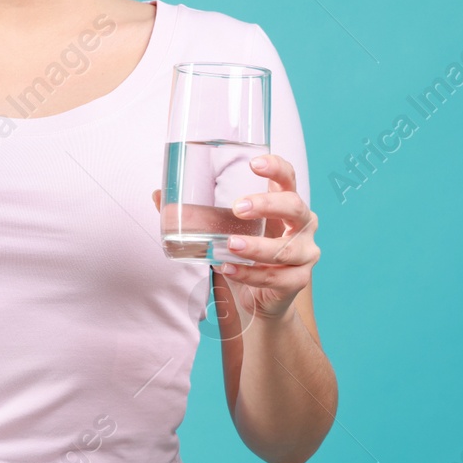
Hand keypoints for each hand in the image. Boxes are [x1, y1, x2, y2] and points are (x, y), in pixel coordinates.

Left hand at [150, 153, 318, 319]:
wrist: (261, 299)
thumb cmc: (245, 254)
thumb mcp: (224, 229)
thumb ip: (195, 212)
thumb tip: (158, 194)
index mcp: (285, 204)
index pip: (288, 177)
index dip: (276, 167)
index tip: (254, 163)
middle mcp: (302, 226)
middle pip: (295, 207)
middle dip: (268, 204)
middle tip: (238, 207)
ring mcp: (305, 254)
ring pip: (285, 248)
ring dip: (256, 247)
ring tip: (229, 245)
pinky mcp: (297, 281)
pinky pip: (275, 278)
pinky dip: (250, 274)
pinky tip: (229, 269)